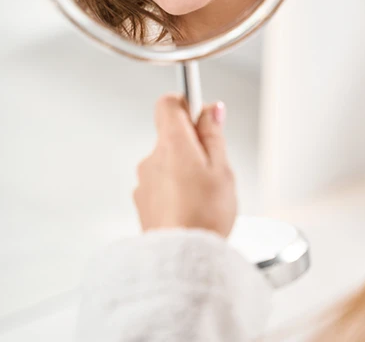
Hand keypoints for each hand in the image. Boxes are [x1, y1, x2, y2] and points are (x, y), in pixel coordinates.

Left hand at [133, 94, 236, 237]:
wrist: (181, 260)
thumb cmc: (204, 216)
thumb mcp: (222, 169)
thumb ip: (213, 134)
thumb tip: (210, 109)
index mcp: (172, 143)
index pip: (168, 103)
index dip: (186, 103)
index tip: (202, 115)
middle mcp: (151, 158)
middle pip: (170, 135)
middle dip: (192, 144)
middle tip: (213, 166)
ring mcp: (143, 181)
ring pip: (166, 161)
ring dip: (183, 169)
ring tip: (204, 194)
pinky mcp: (142, 202)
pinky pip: (160, 184)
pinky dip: (174, 189)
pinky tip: (190, 208)